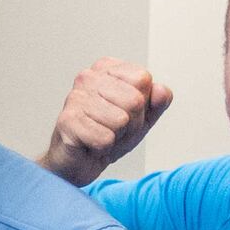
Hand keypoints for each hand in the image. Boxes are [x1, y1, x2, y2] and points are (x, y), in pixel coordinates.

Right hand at [42, 58, 167, 186]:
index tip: (125, 113)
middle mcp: (89, 77)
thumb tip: (161, 90)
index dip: (142, 104)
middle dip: (130, 123)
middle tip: (113, 128)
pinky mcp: (68, 121)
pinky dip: (102, 148)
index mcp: (107, 68)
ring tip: (101, 134)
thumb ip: (157, 103)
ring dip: (116, 136)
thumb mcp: (142, 118)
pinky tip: (90, 143)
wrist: (78, 161)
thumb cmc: (107, 133)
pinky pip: (105, 138)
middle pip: (134, 100)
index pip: (143, 80)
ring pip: (121, 120)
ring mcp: (76, 97)